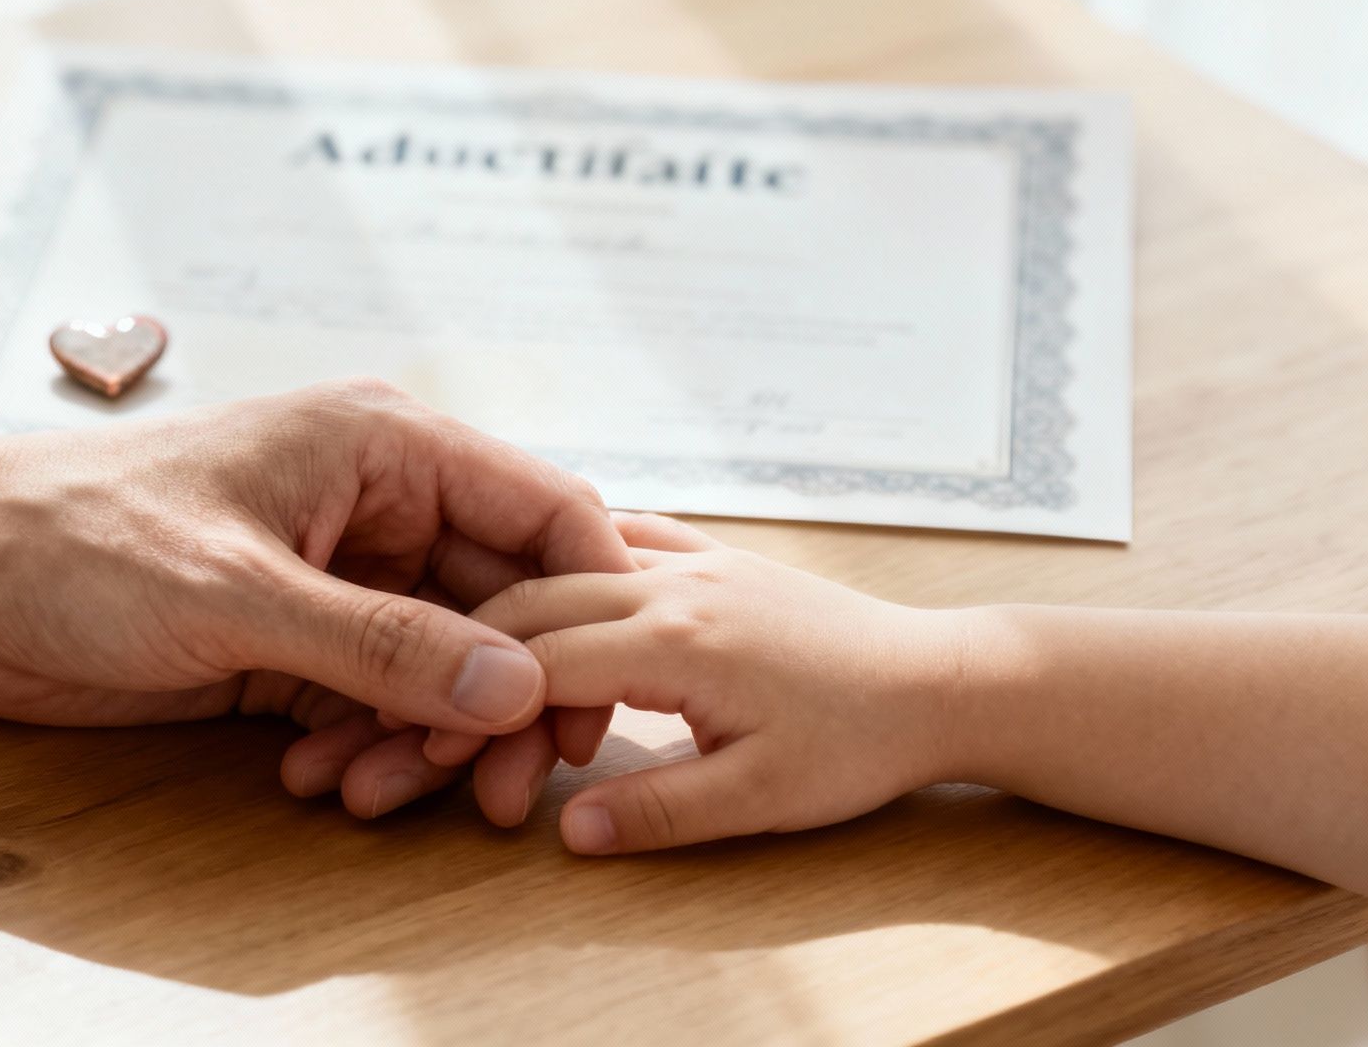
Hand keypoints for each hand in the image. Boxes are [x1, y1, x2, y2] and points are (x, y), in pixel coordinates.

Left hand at [0, 378, 633, 819]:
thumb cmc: (76, 539)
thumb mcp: (238, 593)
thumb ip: (384, 644)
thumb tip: (519, 688)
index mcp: (384, 446)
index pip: (543, 512)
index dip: (586, 606)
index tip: (590, 704)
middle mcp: (377, 505)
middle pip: (506, 606)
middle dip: (506, 703)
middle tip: (497, 792)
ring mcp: (339, 575)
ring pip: (445, 666)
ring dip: (428, 738)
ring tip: (374, 790)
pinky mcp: (297, 638)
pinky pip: (377, 700)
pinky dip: (369, 747)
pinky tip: (323, 780)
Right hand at [471, 513, 972, 853]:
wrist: (940, 681)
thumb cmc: (858, 743)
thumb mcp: (761, 800)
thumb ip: (660, 811)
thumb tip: (570, 832)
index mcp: (678, 642)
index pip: (539, 663)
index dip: (478, 707)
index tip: (434, 746)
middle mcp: (676, 583)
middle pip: (535, 601)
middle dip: (470, 654)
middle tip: (427, 704)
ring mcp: (697, 560)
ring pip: (570, 561)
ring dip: (512, 604)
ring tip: (465, 648)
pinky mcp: (717, 558)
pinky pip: (623, 535)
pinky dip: (570, 557)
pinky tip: (542, 576)